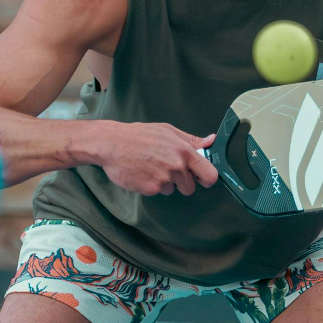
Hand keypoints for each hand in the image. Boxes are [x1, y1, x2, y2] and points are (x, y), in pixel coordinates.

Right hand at [98, 121, 218, 196]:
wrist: (112, 144)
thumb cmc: (139, 135)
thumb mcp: (167, 131)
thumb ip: (190, 139)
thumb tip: (211, 141)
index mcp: (184, 151)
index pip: (209, 174)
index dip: (207, 179)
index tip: (201, 179)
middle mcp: (176, 166)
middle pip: (190, 187)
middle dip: (181, 182)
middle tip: (166, 169)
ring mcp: (164, 179)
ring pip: (172, 190)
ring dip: (164, 183)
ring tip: (150, 167)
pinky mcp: (151, 189)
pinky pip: (157, 192)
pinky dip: (151, 185)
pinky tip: (142, 173)